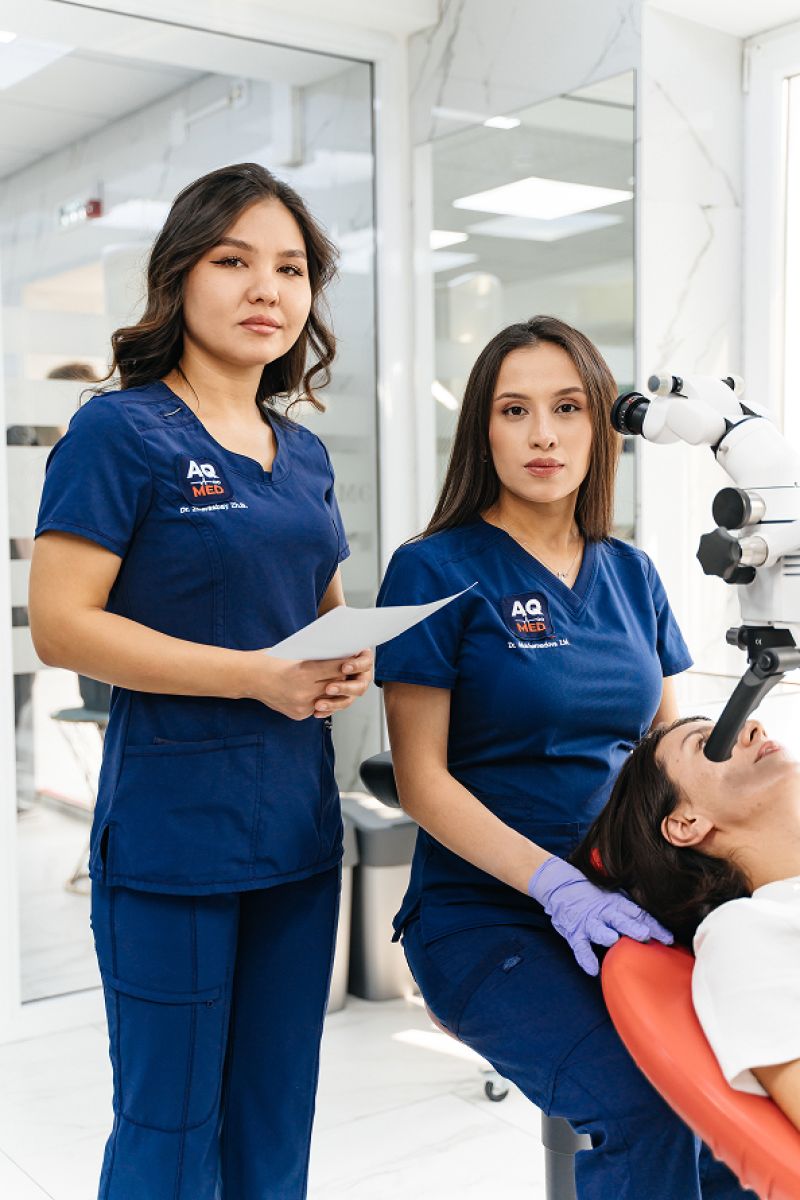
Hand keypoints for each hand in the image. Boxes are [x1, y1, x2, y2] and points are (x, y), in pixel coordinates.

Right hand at [241, 648, 371, 720]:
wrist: (248, 677)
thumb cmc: (269, 661)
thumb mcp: (294, 654)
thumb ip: (314, 659)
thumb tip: (335, 658)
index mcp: (304, 673)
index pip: (334, 668)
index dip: (345, 662)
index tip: (352, 657)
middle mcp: (304, 691)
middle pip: (334, 683)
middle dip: (341, 675)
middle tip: (347, 668)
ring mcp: (301, 705)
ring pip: (328, 698)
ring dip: (332, 689)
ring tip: (334, 680)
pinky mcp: (298, 714)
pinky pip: (316, 707)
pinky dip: (319, 699)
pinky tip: (320, 691)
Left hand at [311, 648, 372, 719]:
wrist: (320, 665)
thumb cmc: (332, 651)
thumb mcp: (336, 647)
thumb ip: (337, 649)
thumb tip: (331, 644)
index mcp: (363, 660)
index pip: (365, 663)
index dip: (356, 666)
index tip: (344, 667)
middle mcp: (361, 676)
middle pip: (360, 686)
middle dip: (344, 688)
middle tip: (329, 688)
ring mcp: (353, 689)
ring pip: (349, 700)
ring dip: (334, 703)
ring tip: (319, 703)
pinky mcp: (344, 699)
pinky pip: (338, 708)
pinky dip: (327, 710)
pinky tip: (318, 711)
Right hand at [527, 857, 672, 975]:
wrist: (561, 884)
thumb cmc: (592, 893)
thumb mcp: (613, 894)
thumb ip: (629, 907)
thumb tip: (653, 922)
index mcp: (617, 902)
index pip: (639, 914)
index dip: (654, 926)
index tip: (669, 938)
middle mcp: (604, 912)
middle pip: (621, 920)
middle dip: (634, 928)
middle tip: (646, 936)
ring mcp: (588, 922)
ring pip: (599, 930)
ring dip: (607, 936)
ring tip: (614, 941)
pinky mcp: (574, 932)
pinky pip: (580, 947)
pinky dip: (585, 958)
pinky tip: (593, 969)